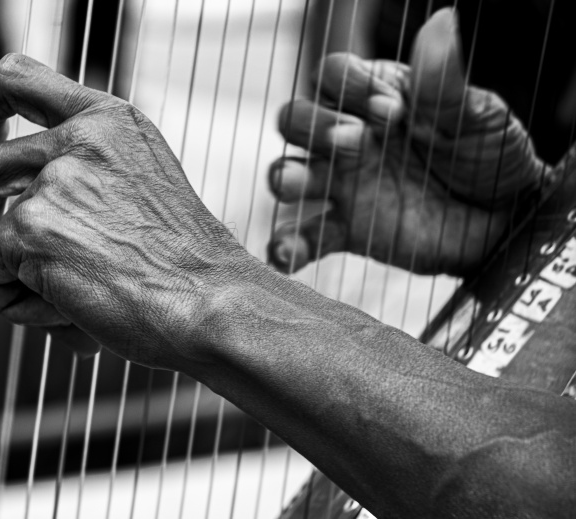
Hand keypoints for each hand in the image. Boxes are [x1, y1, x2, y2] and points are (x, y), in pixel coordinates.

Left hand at [0, 54, 255, 366]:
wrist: (215, 302)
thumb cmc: (190, 267)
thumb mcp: (146, 190)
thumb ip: (89, 175)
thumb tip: (17, 203)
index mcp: (113, 123)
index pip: (19, 79)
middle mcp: (80, 140)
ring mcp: (53, 181)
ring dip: (20, 272)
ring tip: (76, 298)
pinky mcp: (31, 229)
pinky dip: (22, 304)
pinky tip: (74, 313)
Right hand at [267, 8, 546, 276]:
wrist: (506, 217)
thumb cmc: (491, 155)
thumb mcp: (476, 115)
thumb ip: (446, 81)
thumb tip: (442, 23)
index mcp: (376, 100)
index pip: (333, 76)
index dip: (350, 85)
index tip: (393, 111)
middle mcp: (350, 139)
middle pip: (296, 119)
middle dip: (313, 125)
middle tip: (353, 142)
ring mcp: (345, 185)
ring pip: (290, 171)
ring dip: (285, 175)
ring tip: (298, 182)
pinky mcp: (349, 230)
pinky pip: (308, 237)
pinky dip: (288, 246)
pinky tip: (283, 254)